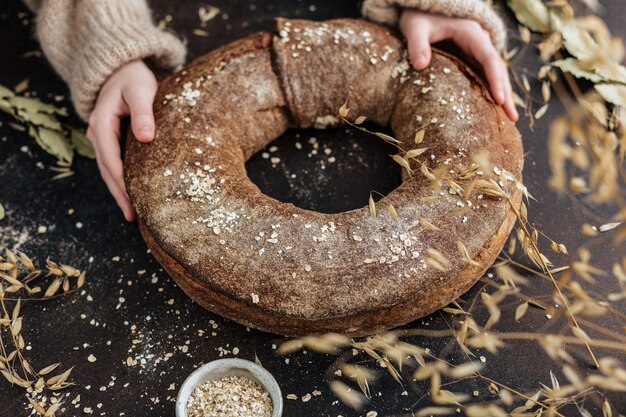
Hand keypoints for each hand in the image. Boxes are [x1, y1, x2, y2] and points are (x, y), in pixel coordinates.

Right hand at [87, 60, 157, 221]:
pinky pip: (115, 164)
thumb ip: (144, 112)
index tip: (132, 200)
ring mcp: (102, 137)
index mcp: (102, 123)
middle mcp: (97, 133)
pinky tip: (133, 194)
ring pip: (109, 169)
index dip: (121, 181)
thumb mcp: (140, 90)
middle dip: (119, 194)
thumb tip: (146, 138)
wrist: (121, 68)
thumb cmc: (133, 78)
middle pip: (107, 170)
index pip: (111, 159)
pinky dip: (122, 180)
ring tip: (133, 214)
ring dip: (119, 191)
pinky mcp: (111, 139)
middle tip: (133, 217)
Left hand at [399, 10, 518, 120]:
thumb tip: (419, 65)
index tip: (500, 99)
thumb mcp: (415, 27)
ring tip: (509, 119)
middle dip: (505, 93)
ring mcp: (476, 49)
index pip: (489, 59)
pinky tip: (492, 108)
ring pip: (493, 73)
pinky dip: (489, 90)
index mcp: (471, 33)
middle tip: (511, 118)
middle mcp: (479, 41)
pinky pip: (483, 74)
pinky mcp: (469, 56)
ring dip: (501, 94)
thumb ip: (417, 44)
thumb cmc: (419, 16)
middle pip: (497, 69)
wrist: (421, 8)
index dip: (496, 79)